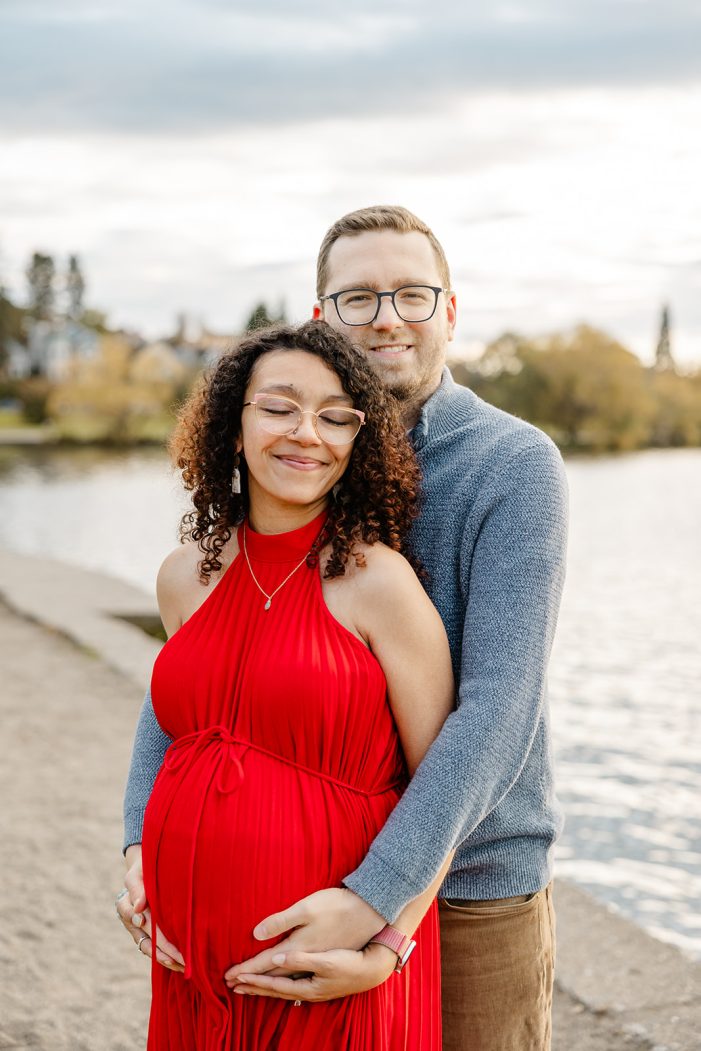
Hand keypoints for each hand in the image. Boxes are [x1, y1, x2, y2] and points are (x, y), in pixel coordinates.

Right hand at [117, 844, 184, 971]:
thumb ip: (137, 886)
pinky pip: (155, 950)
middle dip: (163, 948)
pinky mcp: (149, 935)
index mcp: (125, 904)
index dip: (139, 922)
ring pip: (149, 948)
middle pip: (145, 937)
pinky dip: (167, 957)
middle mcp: (131, 921)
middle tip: (180, 956)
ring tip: (182, 965)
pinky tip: (181, 964)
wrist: (147, 872)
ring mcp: (139, 930)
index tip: (145, 923)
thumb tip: (139, 907)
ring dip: (165, 958)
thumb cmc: (144, 869)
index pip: (130, 915)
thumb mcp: (138, 872)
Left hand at [232, 943, 396, 1002]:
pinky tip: (278, 983)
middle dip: (253, 986)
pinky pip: (291, 986)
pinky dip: (278, 984)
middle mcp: (307, 990)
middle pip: (274, 989)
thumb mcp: (326, 957)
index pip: (272, 981)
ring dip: (264, 987)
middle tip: (232, 985)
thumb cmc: (351, 959)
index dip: (252, 978)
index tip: (234, 976)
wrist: (375, 966)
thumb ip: (300, 958)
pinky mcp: (320, 981)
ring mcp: (314, 988)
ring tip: (248, 986)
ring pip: (282, 989)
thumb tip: (276, 954)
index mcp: (306, 983)